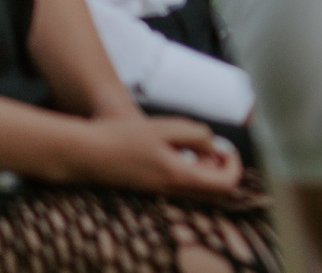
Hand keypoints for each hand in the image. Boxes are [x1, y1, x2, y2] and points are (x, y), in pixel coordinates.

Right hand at [65, 114, 242, 194]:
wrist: (87, 155)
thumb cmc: (125, 137)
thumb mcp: (168, 127)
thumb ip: (198, 135)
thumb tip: (215, 148)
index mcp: (179, 176)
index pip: (225, 184)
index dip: (234, 165)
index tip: (226, 148)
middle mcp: (172, 191)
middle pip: (214, 191)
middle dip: (221, 168)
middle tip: (211, 147)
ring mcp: (160, 193)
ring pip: (198, 189)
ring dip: (205, 169)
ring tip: (194, 147)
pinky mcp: (151, 190)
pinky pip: (182, 187)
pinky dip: (189, 171)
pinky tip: (176, 151)